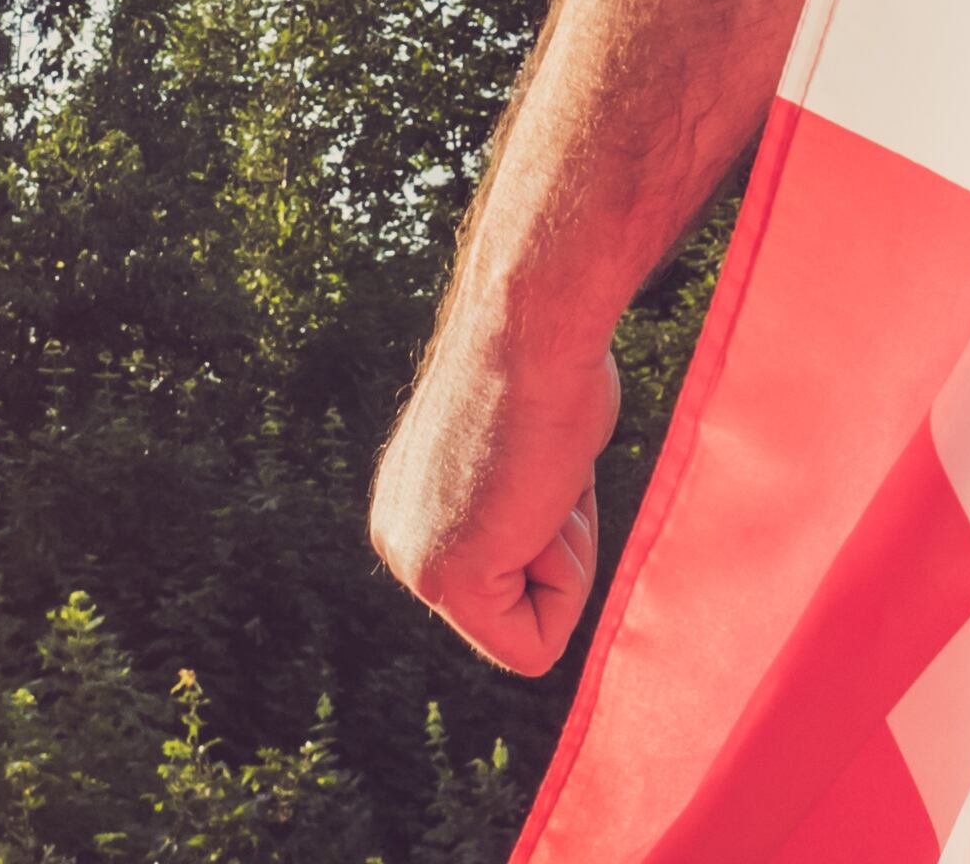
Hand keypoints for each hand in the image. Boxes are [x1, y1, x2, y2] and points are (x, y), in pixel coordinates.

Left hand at [370, 299, 623, 672]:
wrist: (535, 324)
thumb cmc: (547, 363)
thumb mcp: (522, 456)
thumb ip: (517, 505)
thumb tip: (543, 515)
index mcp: (410, 514)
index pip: (502, 588)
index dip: (554, 537)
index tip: (541, 463)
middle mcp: (400, 545)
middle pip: (515, 614)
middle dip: (559, 552)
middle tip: (545, 466)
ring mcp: (417, 566)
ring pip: (531, 631)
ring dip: (566, 556)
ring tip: (543, 471)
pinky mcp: (449, 579)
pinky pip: (535, 646)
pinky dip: (569, 579)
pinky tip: (543, 495)